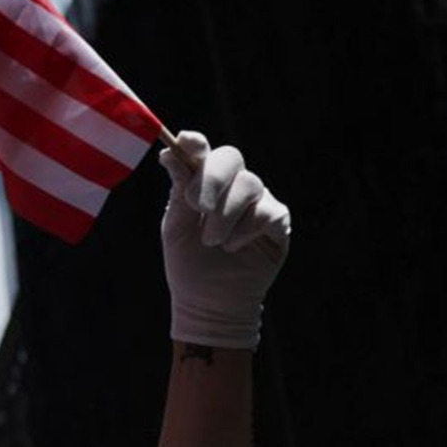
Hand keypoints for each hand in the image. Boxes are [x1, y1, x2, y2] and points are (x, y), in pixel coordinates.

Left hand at [159, 131, 291, 349]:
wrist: (208, 305)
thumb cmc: (188, 264)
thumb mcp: (176, 228)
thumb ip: (178, 193)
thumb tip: (169, 153)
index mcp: (202, 183)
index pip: (202, 152)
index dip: (195, 143)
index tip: (186, 141)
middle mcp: (231, 187)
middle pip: (231, 157)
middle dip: (212, 178)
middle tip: (197, 206)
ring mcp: (257, 202)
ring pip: (249, 185)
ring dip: (225, 215)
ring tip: (212, 242)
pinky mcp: (277, 222)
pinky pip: (267, 211)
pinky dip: (246, 229)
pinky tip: (234, 248)